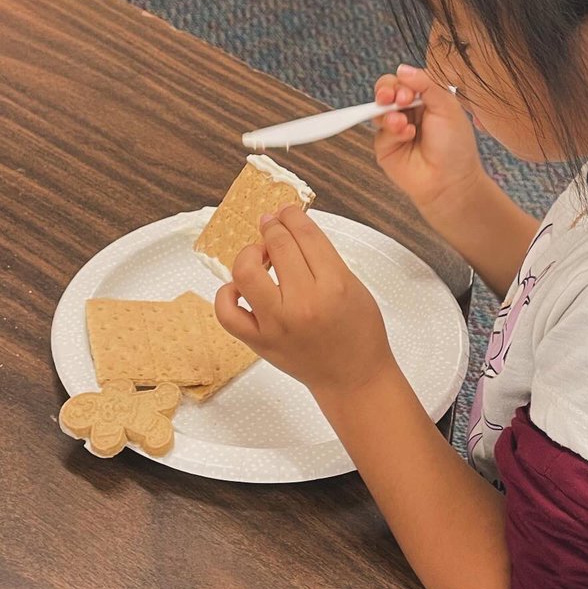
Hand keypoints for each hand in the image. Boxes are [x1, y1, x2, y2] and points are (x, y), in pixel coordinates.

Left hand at [214, 206, 394, 402]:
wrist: (354, 377)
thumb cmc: (359, 333)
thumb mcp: (354, 285)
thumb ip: (324, 258)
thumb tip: (293, 229)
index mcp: (334, 285)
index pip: (305, 234)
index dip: (292, 215)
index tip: (286, 211)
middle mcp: (303, 303)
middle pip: (277, 245)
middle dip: (272, 226)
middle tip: (271, 224)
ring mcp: (277, 323)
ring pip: (245, 271)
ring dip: (249, 254)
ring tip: (258, 256)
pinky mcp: (260, 342)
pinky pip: (227, 312)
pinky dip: (227, 294)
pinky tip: (239, 288)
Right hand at [373, 64, 484, 216]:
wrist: (450, 181)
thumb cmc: (455, 147)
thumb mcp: (447, 106)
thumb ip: (427, 84)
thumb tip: (402, 69)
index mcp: (426, 99)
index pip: (406, 79)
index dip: (403, 81)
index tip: (409, 90)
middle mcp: (409, 112)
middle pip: (387, 90)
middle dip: (387, 90)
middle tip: (397, 99)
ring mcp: (396, 128)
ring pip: (378, 109)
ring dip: (388, 111)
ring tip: (402, 122)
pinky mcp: (386, 146)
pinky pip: (379, 132)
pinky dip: (392, 131)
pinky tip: (406, 136)